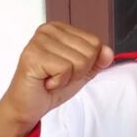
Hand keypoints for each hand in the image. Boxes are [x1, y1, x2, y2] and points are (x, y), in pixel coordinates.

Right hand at [0, 22, 113, 136]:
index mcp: (60, 29)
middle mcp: (48, 30)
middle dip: (78, 72)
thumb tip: (108, 52)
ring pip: (79, 61)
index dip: (87, 63)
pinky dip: (59, 82)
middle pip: (90, 51)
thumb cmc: (49, 88)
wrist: (27, 107)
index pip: (95, 42)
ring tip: (51, 79)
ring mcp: (39, 41)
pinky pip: (65, 69)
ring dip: (67, 78)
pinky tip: (45, 81)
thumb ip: (97, 61)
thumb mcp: (81, 73)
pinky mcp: (33, 55)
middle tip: (58, 76)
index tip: (67, 69)